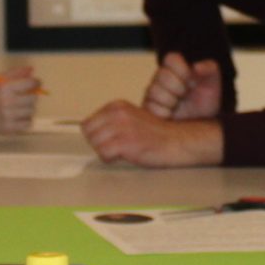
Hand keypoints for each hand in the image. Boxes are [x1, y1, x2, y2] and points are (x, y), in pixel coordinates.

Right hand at [0, 65, 41, 132]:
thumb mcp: (0, 80)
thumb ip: (16, 73)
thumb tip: (32, 69)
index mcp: (4, 87)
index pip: (30, 83)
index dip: (36, 82)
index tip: (36, 83)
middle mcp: (7, 102)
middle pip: (33, 98)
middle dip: (32, 95)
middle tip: (27, 95)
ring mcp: (8, 116)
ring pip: (31, 111)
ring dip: (28, 107)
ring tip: (20, 106)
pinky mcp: (10, 128)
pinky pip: (28, 123)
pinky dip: (26, 119)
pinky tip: (18, 116)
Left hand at [81, 99, 222, 166]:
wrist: (176, 140)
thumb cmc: (155, 134)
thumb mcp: (130, 118)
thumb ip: (111, 121)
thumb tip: (90, 131)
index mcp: (117, 106)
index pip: (87, 123)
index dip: (97, 135)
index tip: (111, 139)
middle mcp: (117, 113)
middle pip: (88, 134)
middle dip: (99, 143)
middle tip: (116, 147)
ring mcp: (121, 127)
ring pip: (95, 144)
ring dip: (106, 151)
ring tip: (123, 150)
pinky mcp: (125, 142)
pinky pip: (104, 154)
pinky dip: (112, 159)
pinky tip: (125, 156)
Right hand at [142, 52, 223, 119]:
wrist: (201, 124)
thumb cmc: (206, 101)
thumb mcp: (213, 84)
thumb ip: (210, 69)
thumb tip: (196, 66)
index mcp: (175, 67)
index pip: (171, 58)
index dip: (183, 70)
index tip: (191, 80)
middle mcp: (160, 77)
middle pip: (163, 75)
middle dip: (179, 88)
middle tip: (185, 95)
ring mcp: (151, 92)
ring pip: (156, 91)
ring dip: (173, 101)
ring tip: (178, 105)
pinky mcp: (147, 108)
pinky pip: (153, 108)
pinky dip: (166, 113)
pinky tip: (172, 114)